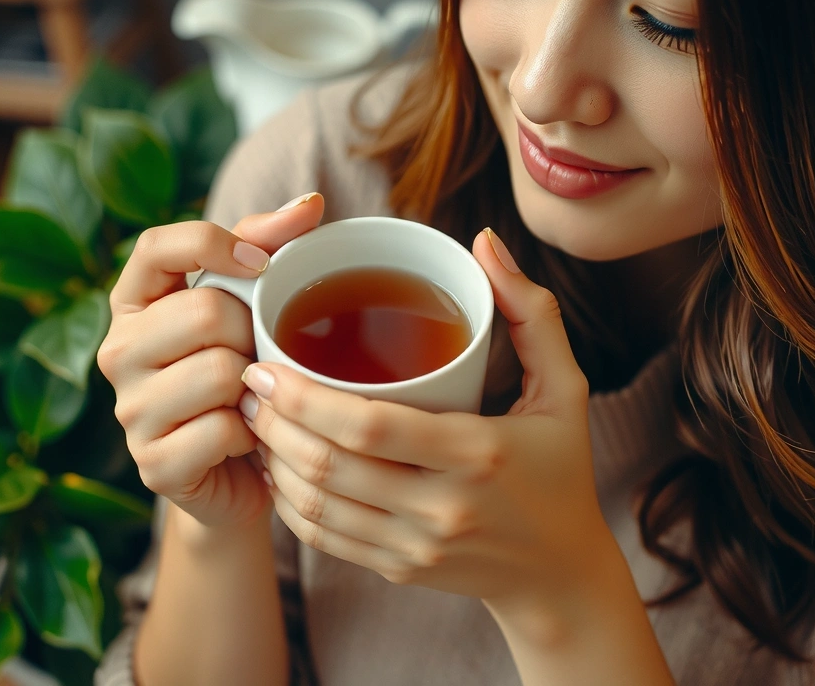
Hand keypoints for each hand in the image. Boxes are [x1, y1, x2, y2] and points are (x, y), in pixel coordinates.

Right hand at [97, 193, 323, 528]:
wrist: (242, 476)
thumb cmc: (248, 377)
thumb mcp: (251, 309)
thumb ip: (268, 249)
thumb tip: (310, 202)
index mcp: (135, 303)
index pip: (156, 246)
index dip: (213, 244)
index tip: (262, 266)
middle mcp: (117, 351)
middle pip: (204, 311)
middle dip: (252, 334)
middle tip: (259, 358)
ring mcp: (129, 411)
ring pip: (217, 371)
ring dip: (256, 387)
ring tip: (255, 398)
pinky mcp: (152, 463)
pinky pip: (223, 429)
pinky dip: (252, 434)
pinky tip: (248, 438)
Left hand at [241, 227, 611, 611]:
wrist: (561, 573)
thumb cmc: (561, 469)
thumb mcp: (565, 389)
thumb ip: (532, 312)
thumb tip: (484, 241)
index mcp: (479, 454)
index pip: (370, 427)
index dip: (305, 398)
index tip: (267, 366)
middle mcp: (442, 509)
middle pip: (330, 467)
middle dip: (274, 423)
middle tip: (250, 384)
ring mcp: (417, 547)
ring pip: (317, 506)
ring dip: (274, 462)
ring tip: (254, 420)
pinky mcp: (399, 569)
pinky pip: (325, 539)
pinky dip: (290, 503)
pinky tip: (277, 469)